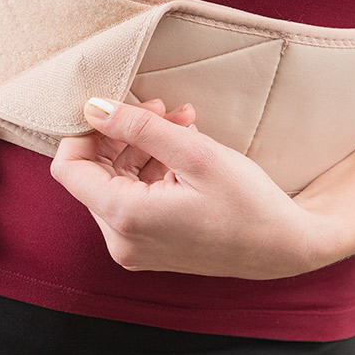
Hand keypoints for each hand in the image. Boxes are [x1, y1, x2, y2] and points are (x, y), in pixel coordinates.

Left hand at [51, 97, 318, 279]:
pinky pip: (134, 194)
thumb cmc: (248, 203)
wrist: (286, 247)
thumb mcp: (194, 153)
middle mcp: (121, 238)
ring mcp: (134, 243)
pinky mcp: (149, 241)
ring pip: (116, 179)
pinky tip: (182, 144)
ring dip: (142, 143)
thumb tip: (92, 108)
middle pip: (94, 171)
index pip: (68, 167)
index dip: (83, 131)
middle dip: (123, 131)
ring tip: (180, 121)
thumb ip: (138, 127)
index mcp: (125, 218)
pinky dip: (151, 164)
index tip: (114, 108)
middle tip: (160, 108)